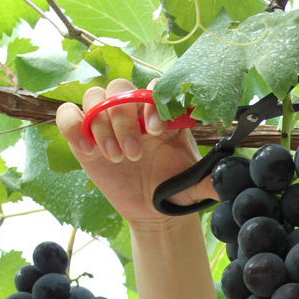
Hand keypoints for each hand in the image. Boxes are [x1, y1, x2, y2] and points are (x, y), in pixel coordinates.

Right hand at [54, 79, 217, 227]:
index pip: (153, 89)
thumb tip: (230, 180)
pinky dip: (73, 126)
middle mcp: (133, 112)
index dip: (153, 104)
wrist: (151, 210)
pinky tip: (88, 151)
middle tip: (135, 152)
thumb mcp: (194, 183)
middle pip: (119, 87)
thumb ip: (211, 179)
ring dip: (102, 126)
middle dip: (125, 117)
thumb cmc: (174, 188)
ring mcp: (106, 122)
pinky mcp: (83, 136)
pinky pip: (68, 115)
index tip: (158, 131)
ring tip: (117, 158)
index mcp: (161, 114)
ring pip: (94, 97)